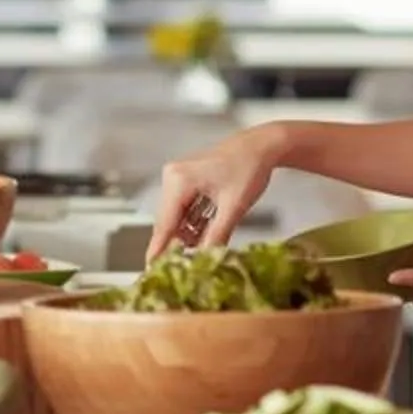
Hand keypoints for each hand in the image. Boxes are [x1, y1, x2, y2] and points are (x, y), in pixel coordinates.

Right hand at [146, 127, 281, 258]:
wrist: (261, 145)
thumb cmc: (249, 168)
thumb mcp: (234, 206)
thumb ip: (217, 235)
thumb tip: (205, 259)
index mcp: (179, 180)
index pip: (165, 222)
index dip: (159, 247)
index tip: (152, 268)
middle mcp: (172, 176)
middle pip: (169, 220)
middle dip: (179, 241)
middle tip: (189, 263)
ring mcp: (177, 176)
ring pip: (177, 215)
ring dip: (189, 232)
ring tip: (208, 242)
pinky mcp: (185, 178)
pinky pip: (184, 206)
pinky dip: (194, 221)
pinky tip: (208, 228)